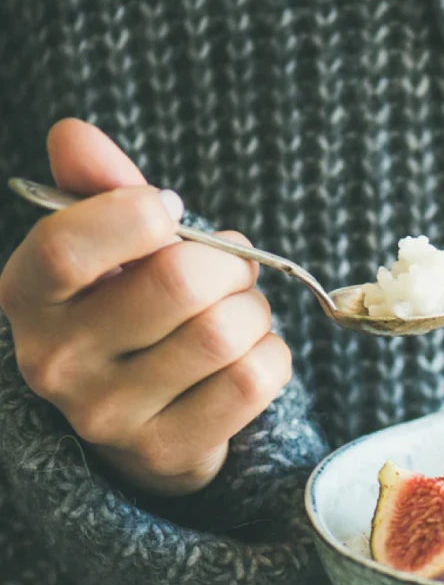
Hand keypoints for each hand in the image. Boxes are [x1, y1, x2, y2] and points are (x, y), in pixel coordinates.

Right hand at [0, 118, 291, 495]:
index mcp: (29, 296)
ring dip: (254, 312)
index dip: (138, 215)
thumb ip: (99, 187)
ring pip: (225, 332)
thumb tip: (73, 132)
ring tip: (238, 315)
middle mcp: (56, 361)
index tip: (169, 211)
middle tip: (230, 271)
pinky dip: (273, 354)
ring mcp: (109, 416)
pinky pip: (255, 379)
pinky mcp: (167, 451)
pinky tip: (249, 355)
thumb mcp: (109, 248)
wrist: (141, 420)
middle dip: (228, 265)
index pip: (69, 246)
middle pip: (179, 283)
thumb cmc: (130, 311)